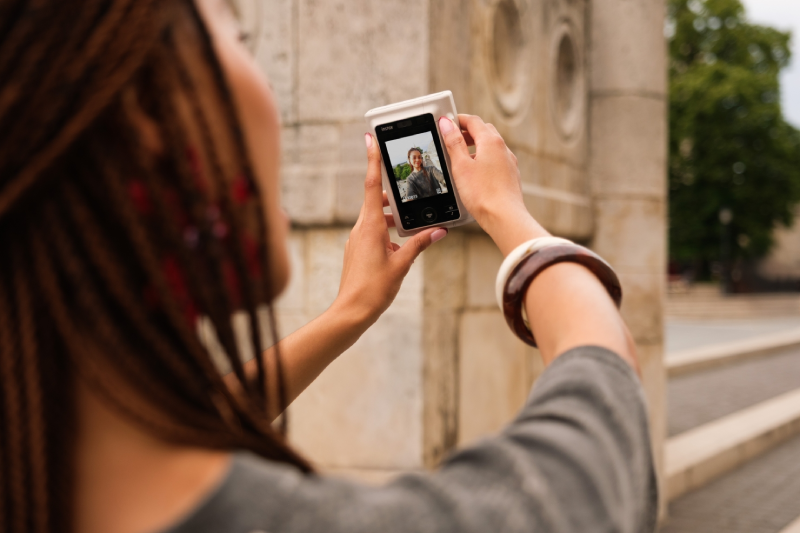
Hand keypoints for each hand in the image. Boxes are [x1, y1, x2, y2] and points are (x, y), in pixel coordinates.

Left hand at [334, 133, 446, 323]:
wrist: (351, 311)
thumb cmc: (373, 289)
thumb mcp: (402, 264)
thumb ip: (420, 244)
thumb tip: (439, 231)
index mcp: (370, 226)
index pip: (371, 185)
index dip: (371, 160)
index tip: (369, 138)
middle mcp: (361, 228)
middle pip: (376, 199)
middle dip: (392, 192)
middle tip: (408, 183)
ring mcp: (358, 239)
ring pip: (377, 217)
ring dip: (393, 216)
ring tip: (412, 221)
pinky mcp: (359, 250)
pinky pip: (375, 232)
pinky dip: (389, 231)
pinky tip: (402, 245)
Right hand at [438, 114, 548, 255]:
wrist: (504, 218)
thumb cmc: (482, 194)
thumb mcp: (461, 166)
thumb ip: (453, 143)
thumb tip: (446, 123)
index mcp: (491, 142)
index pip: (473, 121)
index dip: (458, 119)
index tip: (446, 123)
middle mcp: (503, 149)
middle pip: (484, 131)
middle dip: (467, 131)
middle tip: (452, 138)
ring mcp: (509, 163)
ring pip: (491, 146)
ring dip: (476, 145)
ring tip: (462, 157)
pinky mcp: (510, 176)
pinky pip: (496, 160)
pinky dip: (484, 159)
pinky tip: (476, 173)